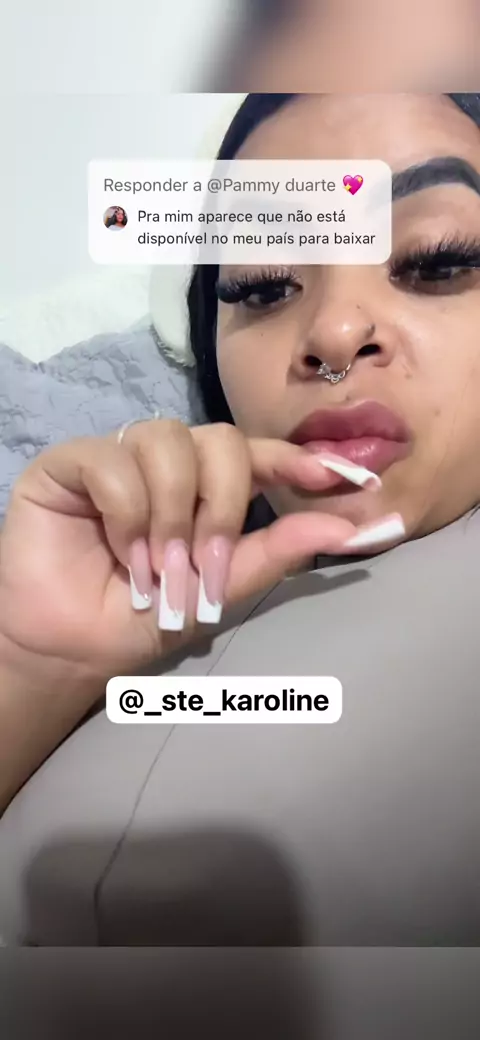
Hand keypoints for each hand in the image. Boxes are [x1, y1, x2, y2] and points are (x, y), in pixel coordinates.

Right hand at [0, 419, 397, 681]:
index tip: (342, 477)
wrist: (69, 647)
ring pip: (168, 442)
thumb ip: (277, 553)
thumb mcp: (221, 591)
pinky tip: (121, 551)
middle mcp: (167, 462)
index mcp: (206, 487)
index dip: (297, 459)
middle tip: (208, 565)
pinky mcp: (71, 462)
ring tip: (158, 569)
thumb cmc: (142, 618)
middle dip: (224, 506)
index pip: (257, 454)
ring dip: (173, 513)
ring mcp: (119, 456)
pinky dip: (127, 512)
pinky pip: (113, 460)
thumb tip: (347, 526)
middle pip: (220, 440)